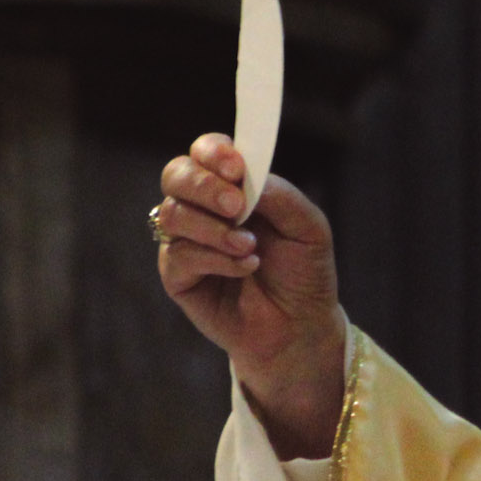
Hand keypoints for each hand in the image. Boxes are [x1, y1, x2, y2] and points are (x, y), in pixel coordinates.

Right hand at [156, 134, 347, 457]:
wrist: (300, 328)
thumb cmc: (303, 274)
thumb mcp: (307, 227)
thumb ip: (278, 194)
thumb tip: (244, 176)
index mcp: (233, 187)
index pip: (206, 152)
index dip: (213, 152)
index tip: (236, 168)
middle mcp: (203, 209)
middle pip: (176, 174)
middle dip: (204, 185)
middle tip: (238, 206)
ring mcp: (186, 241)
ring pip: (173, 213)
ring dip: (214, 229)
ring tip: (250, 248)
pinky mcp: (178, 276)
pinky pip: (178, 255)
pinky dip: (215, 259)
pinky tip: (245, 268)